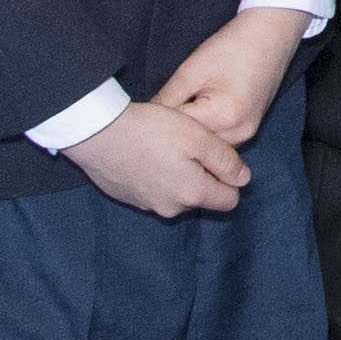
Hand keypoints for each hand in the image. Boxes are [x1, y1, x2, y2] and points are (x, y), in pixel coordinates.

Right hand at [66, 99, 246, 217]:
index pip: (228, 201)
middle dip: (202, 175)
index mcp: (192, 195)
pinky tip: (146, 152)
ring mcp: (146, 204)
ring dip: (177, 174)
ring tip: (166, 145)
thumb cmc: (152, 131)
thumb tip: (243, 180)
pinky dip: (155, 174)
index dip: (230, 177)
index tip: (218, 155)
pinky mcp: (126, 196)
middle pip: (201, 196)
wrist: (97, 133)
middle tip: (189, 145)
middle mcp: (170, 208)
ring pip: (176, 192)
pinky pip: (152, 189)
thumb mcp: (199, 137)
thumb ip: (225, 161)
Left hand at [152, 7, 307, 146]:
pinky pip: (218, 141)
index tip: (142, 120)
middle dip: (172, 135)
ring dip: (189, 137)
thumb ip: (165, 100)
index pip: (178, 132)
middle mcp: (238, 133)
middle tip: (151, 124)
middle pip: (193, 145)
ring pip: (205, 146)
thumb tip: (145, 120)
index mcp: (223, 117)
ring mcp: (246, 134)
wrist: (272, 34)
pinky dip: (204, 134)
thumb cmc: (233, 46)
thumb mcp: (191, 70)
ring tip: (171, 121)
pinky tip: (192, 121)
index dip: (157, 124)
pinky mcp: (249, 130)